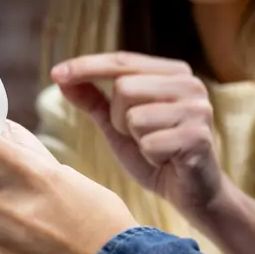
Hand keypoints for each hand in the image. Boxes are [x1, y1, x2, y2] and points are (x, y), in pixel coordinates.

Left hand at [52, 53, 225, 216]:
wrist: (193, 193)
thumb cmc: (156, 155)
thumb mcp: (118, 124)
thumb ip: (93, 99)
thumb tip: (61, 78)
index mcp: (172, 73)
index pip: (122, 61)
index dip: (86, 66)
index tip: (56, 73)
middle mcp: (190, 84)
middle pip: (124, 87)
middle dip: (118, 118)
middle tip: (138, 136)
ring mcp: (198, 109)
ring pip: (134, 116)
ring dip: (135, 138)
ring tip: (155, 148)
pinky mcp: (198, 137)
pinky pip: (149, 143)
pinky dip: (150, 157)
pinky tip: (167, 161)